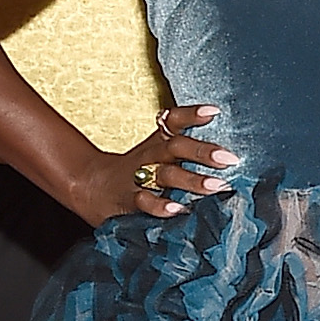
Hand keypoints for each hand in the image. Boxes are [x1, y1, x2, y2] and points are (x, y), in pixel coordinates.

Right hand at [70, 104, 237, 223]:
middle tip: (229, 159)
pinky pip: (145, 201)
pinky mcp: (130, 200)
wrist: (91, 186)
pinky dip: (160, 205)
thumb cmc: (137, 171)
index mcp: (159, 143)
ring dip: (192, 180)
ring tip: (215, 186)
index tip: (213, 111)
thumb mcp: (157, 154)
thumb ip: (186, 152)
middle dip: (202, 152)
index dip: (191, 114)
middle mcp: (151, 156)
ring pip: (166, 175)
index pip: (174, 121)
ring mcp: (139, 178)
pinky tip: (177, 208)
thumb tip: (228, 157)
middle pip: (176, 147)